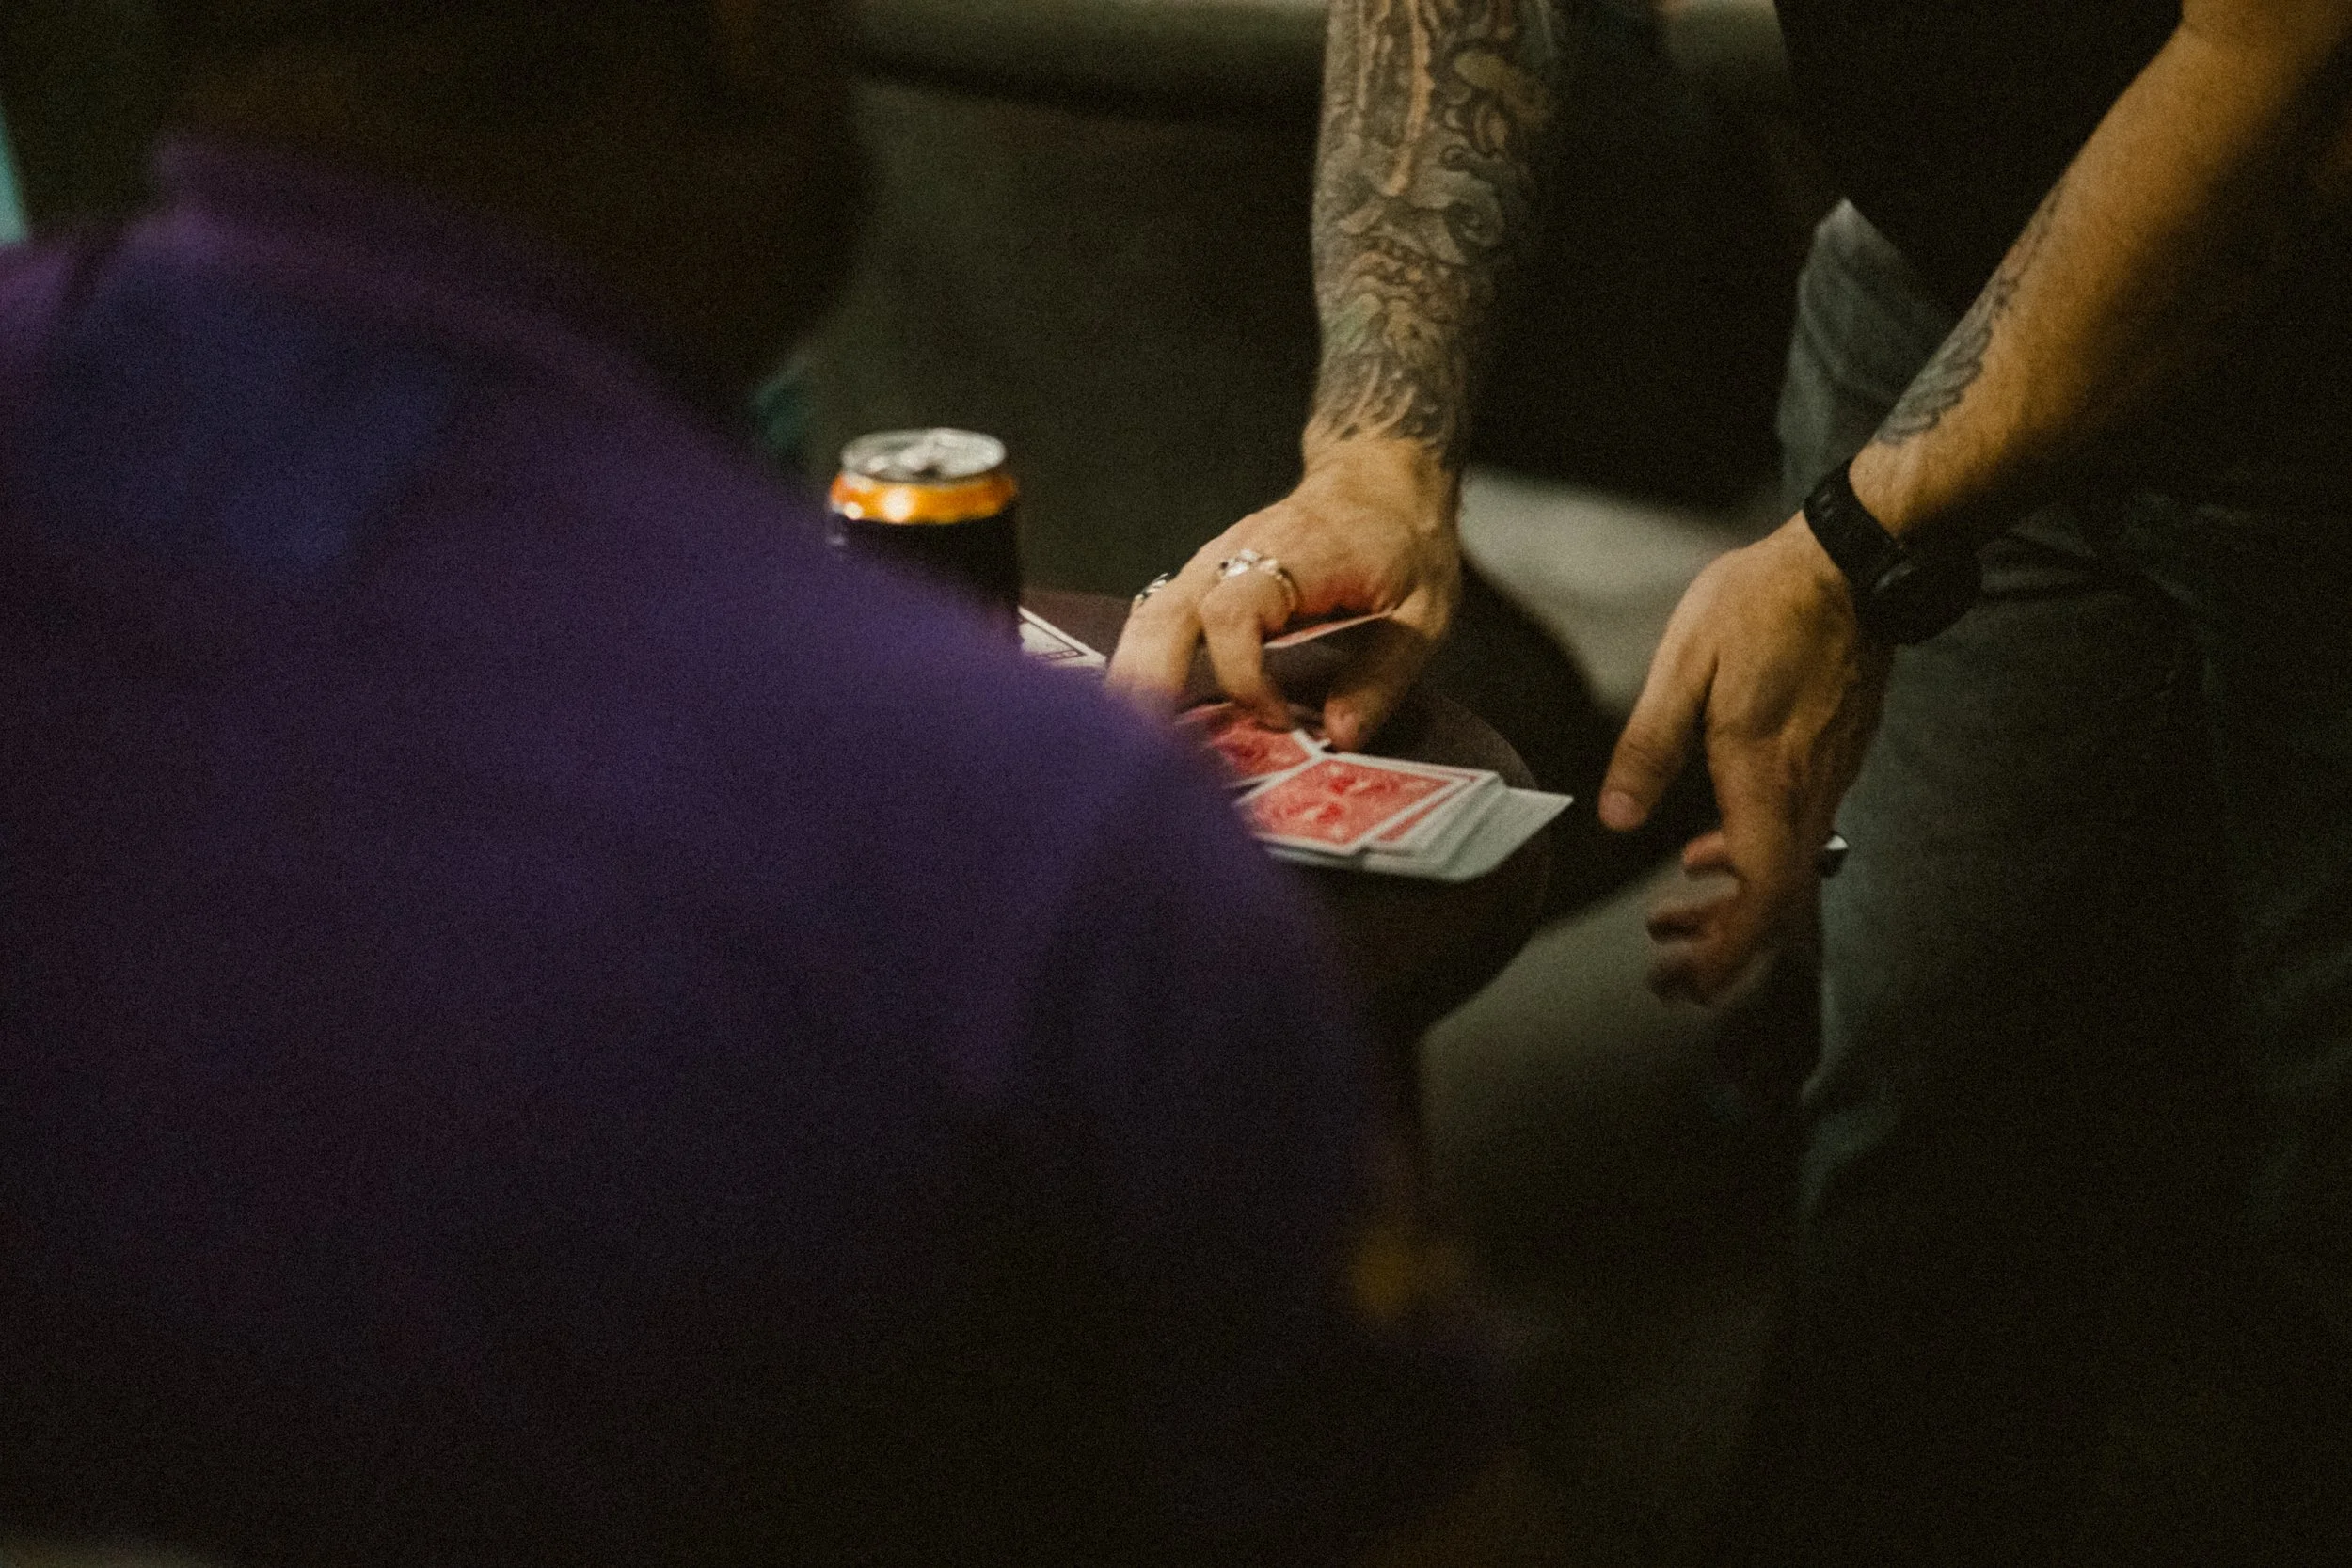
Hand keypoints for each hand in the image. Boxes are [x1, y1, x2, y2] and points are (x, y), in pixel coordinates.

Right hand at [1107, 439, 1459, 752]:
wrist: (1379, 480)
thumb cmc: (1403, 543)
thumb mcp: (1423, 612)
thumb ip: (1383, 675)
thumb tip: (1339, 737)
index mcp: (1293, 554)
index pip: (1233, 612)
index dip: (1244, 675)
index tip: (1278, 719)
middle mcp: (1235, 554)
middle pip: (1166, 615)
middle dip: (1150, 684)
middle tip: (1149, 753)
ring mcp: (1211, 564)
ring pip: (1149, 618)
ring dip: (1133, 680)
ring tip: (1129, 747)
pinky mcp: (1203, 581)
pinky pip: (1157, 622)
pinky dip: (1144, 668)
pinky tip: (1143, 718)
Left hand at [1598, 516, 1892, 1003]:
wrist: (1854, 562)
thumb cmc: (1764, 603)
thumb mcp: (1685, 665)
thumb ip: (1649, 746)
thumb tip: (1618, 819)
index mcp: (1767, 774)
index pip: (1763, 891)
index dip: (1727, 947)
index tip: (1689, 980)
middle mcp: (1806, 789)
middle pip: (1776, 903)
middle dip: (1721, 950)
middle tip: (1667, 977)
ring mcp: (1825, 776)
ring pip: (1784, 873)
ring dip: (1729, 908)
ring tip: (1670, 918)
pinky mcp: (1830, 759)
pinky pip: (1793, 837)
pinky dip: (1748, 863)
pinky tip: (1706, 851)